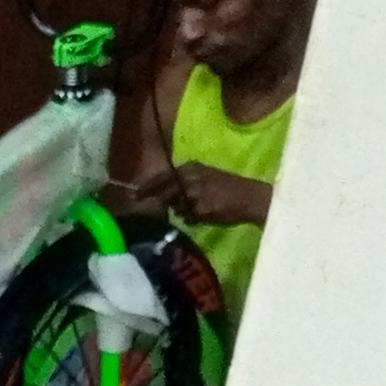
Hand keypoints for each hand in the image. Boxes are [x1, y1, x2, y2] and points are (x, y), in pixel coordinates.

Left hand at [131, 163, 268, 226]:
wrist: (250, 196)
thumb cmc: (228, 186)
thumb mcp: (204, 175)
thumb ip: (183, 181)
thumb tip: (161, 192)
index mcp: (189, 168)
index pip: (160, 177)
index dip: (146, 188)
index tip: (134, 196)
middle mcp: (188, 178)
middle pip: (163, 193)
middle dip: (157, 202)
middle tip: (152, 210)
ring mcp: (192, 194)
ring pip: (175, 207)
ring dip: (180, 210)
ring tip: (199, 207)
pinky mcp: (198, 209)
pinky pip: (187, 217)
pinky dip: (192, 218)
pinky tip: (206, 214)